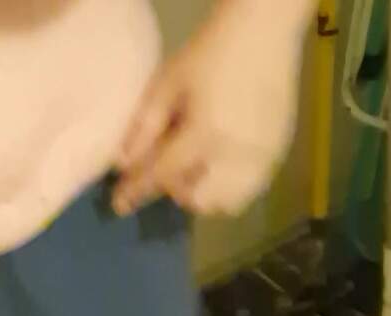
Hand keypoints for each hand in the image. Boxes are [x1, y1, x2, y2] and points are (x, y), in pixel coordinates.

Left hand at [113, 11, 302, 216]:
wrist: (263, 30)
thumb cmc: (210, 53)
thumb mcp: (167, 84)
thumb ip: (144, 127)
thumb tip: (123, 164)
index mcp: (207, 132)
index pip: (164, 175)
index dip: (137, 191)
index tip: (119, 203)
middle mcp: (237, 153)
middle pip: (201, 200)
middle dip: (178, 191)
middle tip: (169, 169)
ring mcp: (263, 155)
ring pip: (229, 202)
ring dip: (206, 192)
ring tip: (196, 165)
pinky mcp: (278, 150)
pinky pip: (251, 187)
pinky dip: (229, 185)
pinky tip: (219, 160)